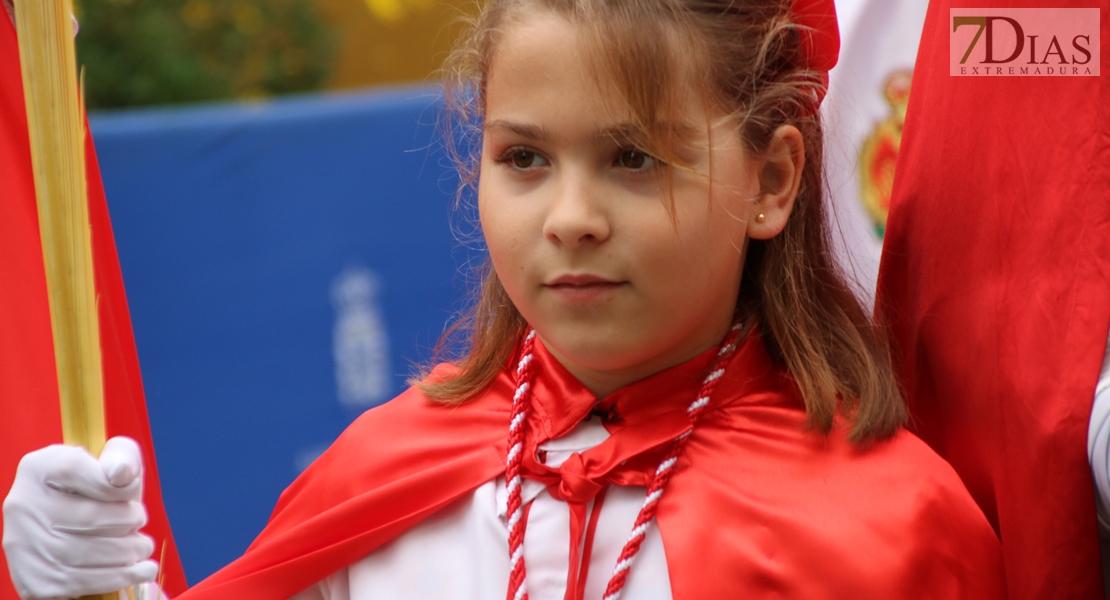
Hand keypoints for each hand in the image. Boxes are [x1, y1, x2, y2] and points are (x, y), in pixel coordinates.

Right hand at [3, 436, 158, 599]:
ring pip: (83, 553)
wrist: (71, 527)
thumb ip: (122, 456)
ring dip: (126, 553)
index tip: (131, 490)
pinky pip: (79, 582)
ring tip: (142, 547)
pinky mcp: (34, 579)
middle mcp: (24, 505)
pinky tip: (138, 570)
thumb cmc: (99, 489)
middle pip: (86, 517)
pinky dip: (117, 577)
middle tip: (140, 522)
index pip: (73, 469)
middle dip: (127, 522)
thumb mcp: (112, 460)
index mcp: (39, 469)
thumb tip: (123, 473)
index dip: (112, 483)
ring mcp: (25, 545)